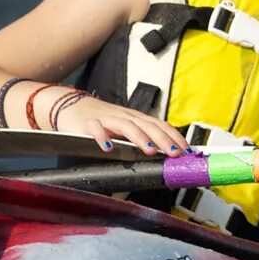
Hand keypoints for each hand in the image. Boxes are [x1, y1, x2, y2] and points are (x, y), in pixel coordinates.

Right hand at [54, 94, 191, 155]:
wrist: (70, 105)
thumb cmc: (102, 120)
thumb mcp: (126, 127)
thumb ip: (142, 137)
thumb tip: (166, 153)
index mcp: (136, 119)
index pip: (160, 126)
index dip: (175, 137)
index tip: (188, 151)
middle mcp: (125, 117)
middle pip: (148, 126)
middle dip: (164, 139)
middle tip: (176, 153)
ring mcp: (107, 119)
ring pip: (126, 126)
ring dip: (140, 138)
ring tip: (150, 151)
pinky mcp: (87, 124)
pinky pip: (95, 129)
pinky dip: (101, 137)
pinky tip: (107, 148)